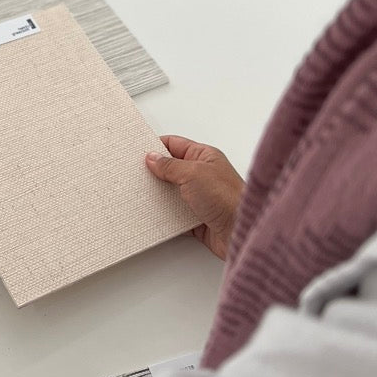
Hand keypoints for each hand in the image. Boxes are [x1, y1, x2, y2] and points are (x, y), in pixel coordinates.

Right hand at [145, 136, 243, 260]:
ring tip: (139, 194)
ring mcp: (200, 198)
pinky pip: (174, 214)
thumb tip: (153, 158)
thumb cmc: (228, 198)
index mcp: (205, 157)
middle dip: (154, 172)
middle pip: (171, 169)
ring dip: (158, 195)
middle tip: (135, 173)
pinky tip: (152, 214)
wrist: (241, 231)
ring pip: (171, 193)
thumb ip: (170, 165)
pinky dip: (163, 215)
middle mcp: (203, 176)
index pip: (175, 145)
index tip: (138, 151)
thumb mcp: (193, 173)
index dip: (156, 146)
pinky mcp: (197, 219)